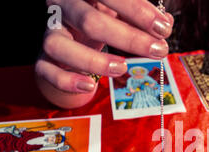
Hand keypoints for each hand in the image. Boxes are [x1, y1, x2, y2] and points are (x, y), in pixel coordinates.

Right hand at [36, 0, 172, 107]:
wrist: (70, 33)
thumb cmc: (101, 16)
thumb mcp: (120, 10)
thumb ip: (141, 15)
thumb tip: (165, 23)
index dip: (136, 10)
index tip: (163, 27)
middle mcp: (62, 7)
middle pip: (89, 20)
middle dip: (128, 38)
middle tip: (158, 50)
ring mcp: (50, 32)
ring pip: (60, 45)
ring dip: (95, 61)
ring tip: (123, 68)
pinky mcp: (43, 58)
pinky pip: (47, 70)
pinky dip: (67, 80)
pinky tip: (90, 86)